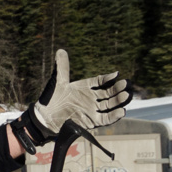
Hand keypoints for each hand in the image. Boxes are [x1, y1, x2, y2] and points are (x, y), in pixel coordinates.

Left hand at [12, 49, 130, 153]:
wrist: (44, 117)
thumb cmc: (51, 99)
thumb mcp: (58, 82)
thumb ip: (62, 67)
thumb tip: (61, 50)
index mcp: (86, 88)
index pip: (101, 81)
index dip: (108, 78)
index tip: (116, 74)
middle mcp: (92, 98)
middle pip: (109, 93)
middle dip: (117, 89)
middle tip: (125, 84)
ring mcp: (92, 110)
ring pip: (109, 105)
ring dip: (118, 101)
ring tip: (126, 95)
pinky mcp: (91, 121)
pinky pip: (105, 119)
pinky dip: (113, 116)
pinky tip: (121, 111)